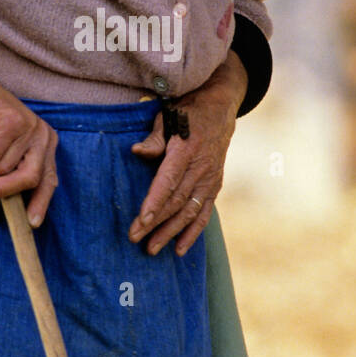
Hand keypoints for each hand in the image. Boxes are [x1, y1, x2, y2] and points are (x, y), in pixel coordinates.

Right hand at [0, 76, 58, 227]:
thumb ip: (5, 177)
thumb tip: (0, 212)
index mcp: (45, 145)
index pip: (49, 180)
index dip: (40, 202)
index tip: (32, 223)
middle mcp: (43, 136)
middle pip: (30, 179)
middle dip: (1, 191)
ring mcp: (30, 127)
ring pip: (4, 168)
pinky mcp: (12, 121)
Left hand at [128, 53, 246, 255]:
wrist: (220, 107)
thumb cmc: (187, 110)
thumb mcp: (168, 115)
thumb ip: (154, 138)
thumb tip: (136, 152)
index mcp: (187, 148)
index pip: (168, 180)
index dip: (155, 202)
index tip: (141, 220)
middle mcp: (201, 167)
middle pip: (176, 201)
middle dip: (156, 223)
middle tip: (135, 239)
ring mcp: (210, 178)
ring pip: (190, 211)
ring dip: (171, 232)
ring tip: (152, 249)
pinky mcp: (215, 185)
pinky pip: (204, 213)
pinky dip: (193, 232)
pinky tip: (180, 249)